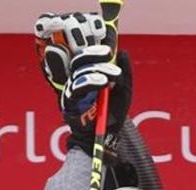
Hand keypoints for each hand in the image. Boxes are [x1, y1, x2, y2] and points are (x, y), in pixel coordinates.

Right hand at [34, 12, 130, 152]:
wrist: (107, 137)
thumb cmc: (113, 115)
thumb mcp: (125, 92)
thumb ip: (126, 74)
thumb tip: (124, 52)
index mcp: (89, 76)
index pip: (87, 56)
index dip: (94, 49)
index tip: (108, 47)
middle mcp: (78, 80)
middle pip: (80, 60)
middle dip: (94, 55)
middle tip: (109, 55)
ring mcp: (73, 91)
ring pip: (79, 71)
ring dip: (97, 69)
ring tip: (113, 75)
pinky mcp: (69, 102)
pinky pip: (76, 88)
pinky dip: (90, 82)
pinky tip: (103, 82)